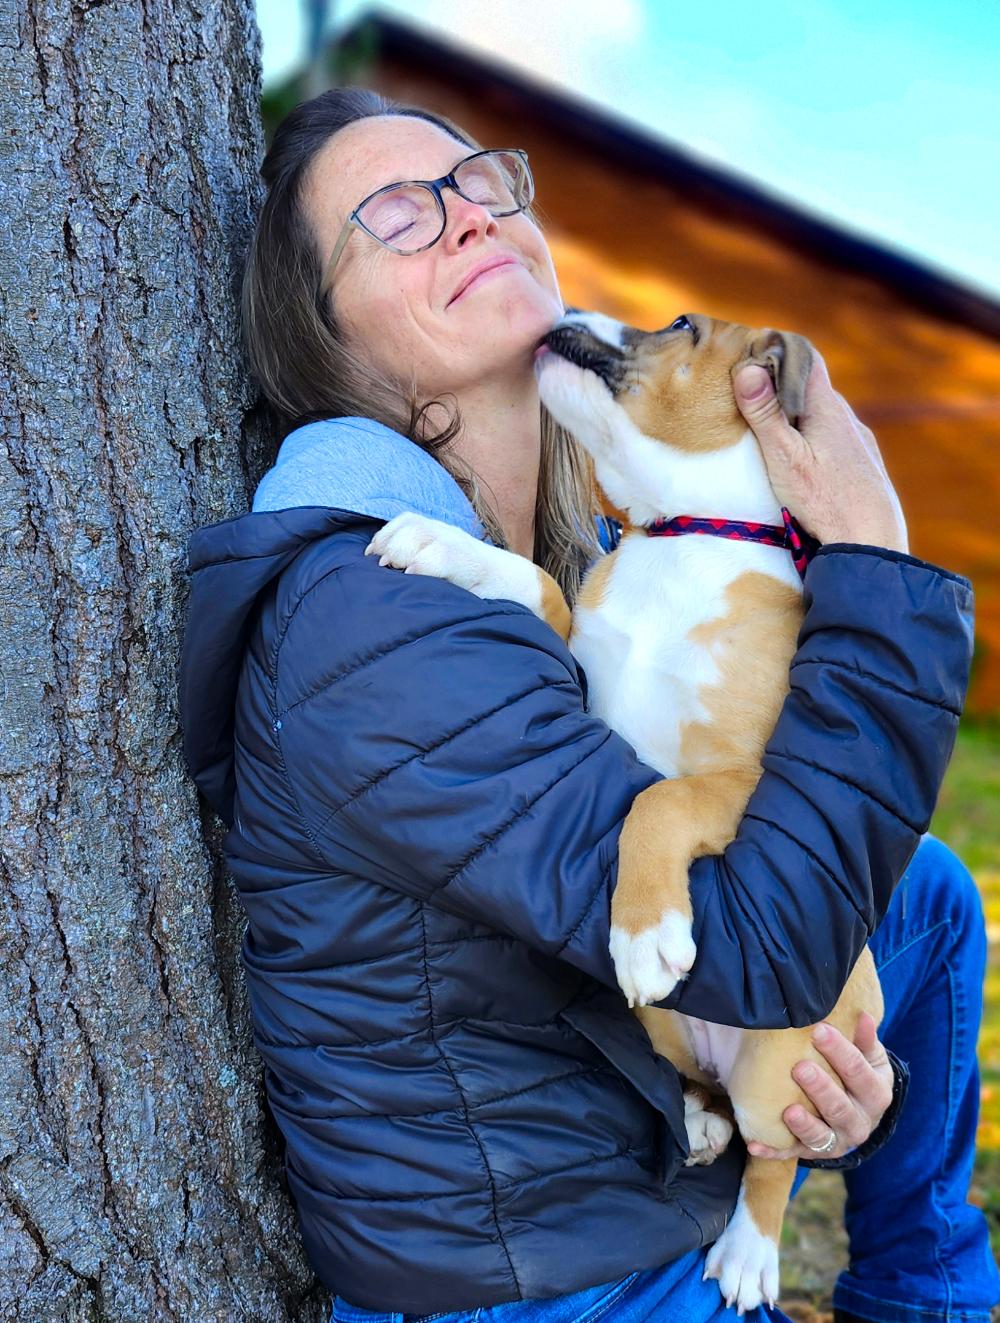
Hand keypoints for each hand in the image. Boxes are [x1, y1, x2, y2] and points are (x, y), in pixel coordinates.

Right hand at [732, 351, 907, 552]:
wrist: (871, 541)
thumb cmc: (826, 500)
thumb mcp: (785, 458)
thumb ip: (765, 415)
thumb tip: (747, 369)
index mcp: (827, 407)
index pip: (805, 357)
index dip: (778, 350)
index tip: (749, 355)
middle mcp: (847, 418)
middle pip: (812, 388)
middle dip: (781, 387)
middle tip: (747, 397)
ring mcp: (859, 442)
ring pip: (824, 417)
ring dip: (798, 418)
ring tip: (769, 433)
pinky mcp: (864, 465)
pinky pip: (834, 441)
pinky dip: (814, 440)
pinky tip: (803, 462)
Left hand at [747, 1012, 893, 1160]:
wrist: (858, 1112)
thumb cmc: (858, 1075)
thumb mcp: (869, 1058)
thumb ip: (865, 1040)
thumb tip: (863, 1017)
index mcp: (876, 1095)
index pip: (860, 1072)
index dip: (841, 1052)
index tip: (819, 1030)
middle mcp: (860, 1123)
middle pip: (841, 1108)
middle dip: (821, 1089)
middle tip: (800, 1068)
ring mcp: (836, 1141)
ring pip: (822, 1137)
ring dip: (805, 1126)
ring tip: (789, 1111)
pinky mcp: (811, 1152)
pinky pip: (791, 1153)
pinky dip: (773, 1151)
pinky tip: (756, 1145)